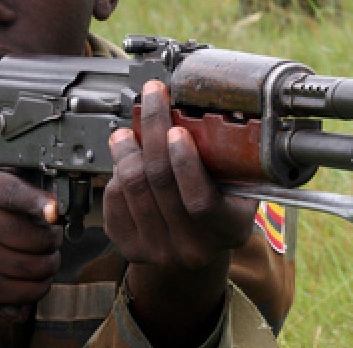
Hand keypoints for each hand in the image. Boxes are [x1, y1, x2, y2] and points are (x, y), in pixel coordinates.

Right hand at [0, 165, 62, 324]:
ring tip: (41, 256)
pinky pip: (29, 291)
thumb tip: (55, 205)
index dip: (39, 203)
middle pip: (38, 238)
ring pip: (38, 266)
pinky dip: (40, 285)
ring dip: (50, 263)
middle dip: (54, 240)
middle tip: (49, 238)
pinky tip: (32, 276)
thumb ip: (22, 182)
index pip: (15, 193)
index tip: (54, 212)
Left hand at [104, 80, 256, 345]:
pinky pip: (113, 200)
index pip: (201, 200)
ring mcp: (159, 251)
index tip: (176, 131)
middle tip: (151, 99)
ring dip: (127, 149)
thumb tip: (201, 109)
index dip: (185, 164)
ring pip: (131, 186)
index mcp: (229, 229)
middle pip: (159, 182)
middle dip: (152, 131)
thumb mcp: (239, 185)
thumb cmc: (222, 203)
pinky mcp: (130, 247)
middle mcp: (194, 247)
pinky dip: (116, 172)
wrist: (200, 244)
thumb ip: (226, 158)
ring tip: (129, 130)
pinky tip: (127, 159)